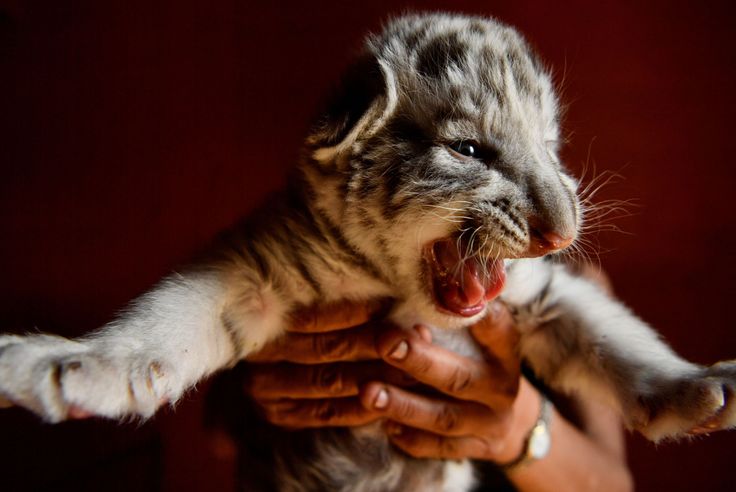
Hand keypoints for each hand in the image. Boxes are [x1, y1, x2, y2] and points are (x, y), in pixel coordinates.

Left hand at [246, 299, 536, 464]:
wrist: (513, 423)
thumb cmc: (484, 362)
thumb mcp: (488, 335)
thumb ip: (461, 308)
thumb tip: (429, 260)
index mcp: (504, 350)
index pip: (494, 328)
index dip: (468, 315)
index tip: (439, 295)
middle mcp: (500, 387)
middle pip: (458, 376)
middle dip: (420, 360)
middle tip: (384, 342)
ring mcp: (487, 424)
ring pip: (443, 418)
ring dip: (403, 405)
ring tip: (367, 391)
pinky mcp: (473, 450)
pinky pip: (438, 449)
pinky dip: (411, 438)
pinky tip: (383, 425)